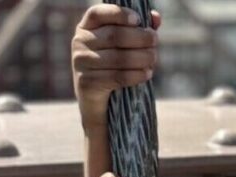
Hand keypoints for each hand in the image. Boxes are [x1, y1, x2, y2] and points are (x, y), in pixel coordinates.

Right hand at [72, 4, 161, 128]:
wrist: (97, 104)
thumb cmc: (111, 69)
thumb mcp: (121, 47)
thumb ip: (137, 30)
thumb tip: (156, 17)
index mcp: (86, 27)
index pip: (98, 13)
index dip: (119, 14)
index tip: (138, 20)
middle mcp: (80, 42)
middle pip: (114, 36)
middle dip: (139, 38)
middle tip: (154, 43)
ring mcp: (81, 63)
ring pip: (118, 58)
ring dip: (141, 58)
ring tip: (153, 60)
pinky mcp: (87, 83)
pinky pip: (117, 77)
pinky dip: (136, 75)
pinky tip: (147, 74)